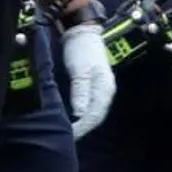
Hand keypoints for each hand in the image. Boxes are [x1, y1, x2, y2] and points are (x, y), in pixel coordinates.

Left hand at [61, 22, 116, 138]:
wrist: (82, 33)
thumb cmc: (81, 50)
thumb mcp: (80, 71)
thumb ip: (80, 92)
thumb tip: (80, 114)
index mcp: (105, 89)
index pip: (95, 116)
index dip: (82, 128)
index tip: (68, 135)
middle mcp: (105, 92)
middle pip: (95, 117)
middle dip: (82, 129)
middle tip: (65, 138)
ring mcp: (99, 90)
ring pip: (92, 113)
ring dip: (81, 123)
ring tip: (67, 132)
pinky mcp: (92, 88)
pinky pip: (88, 107)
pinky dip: (79, 115)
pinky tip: (71, 119)